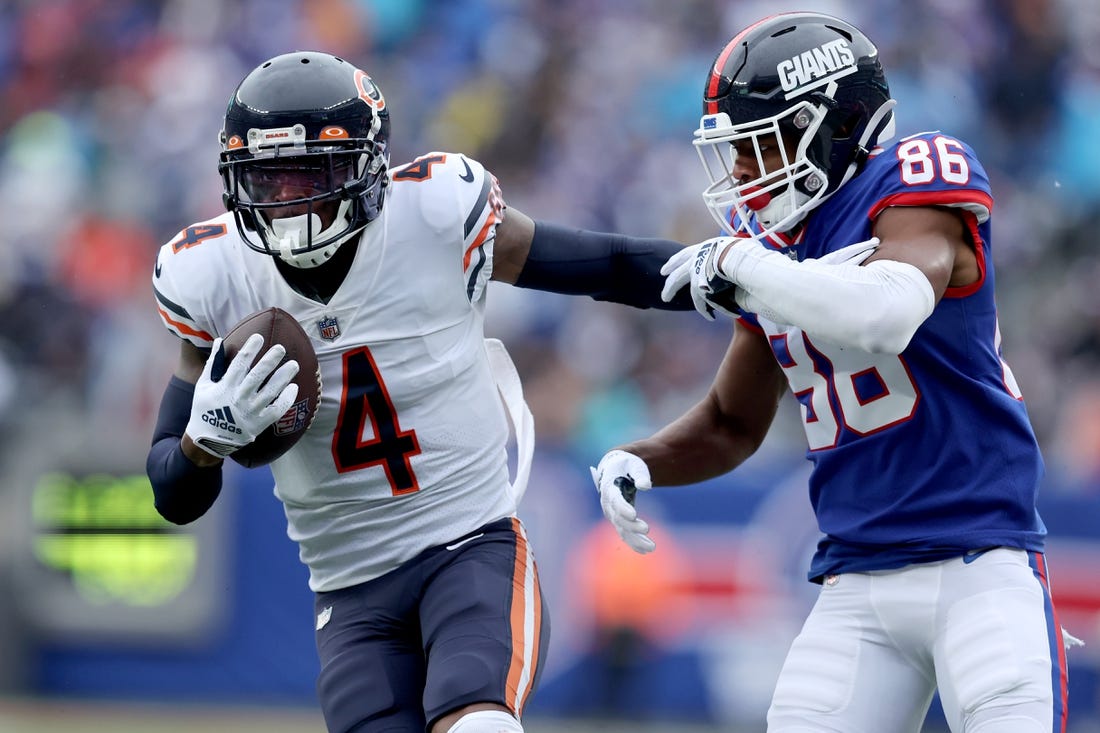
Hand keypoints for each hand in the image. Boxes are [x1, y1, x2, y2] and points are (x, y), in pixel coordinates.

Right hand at [185, 334, 300, 457]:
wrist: (208, 440)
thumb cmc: (205, 408)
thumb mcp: (203, 386)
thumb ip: (213, 364)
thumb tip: (218, 341)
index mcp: (224, 388)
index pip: (239, 364)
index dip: (249, 350)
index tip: (259, 337)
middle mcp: (238, 399)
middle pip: (257, 377)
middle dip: (269, 361)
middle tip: (281, 348)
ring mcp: (250, 412)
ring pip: (270, 392)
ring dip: (283, 377)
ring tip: (294, 364)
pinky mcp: (260, 424)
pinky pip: (277, 410)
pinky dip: (286, 399)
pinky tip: (293, 387)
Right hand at [589, 449, 655, 552]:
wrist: (617, 469)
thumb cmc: (627, 465)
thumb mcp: (635, 465)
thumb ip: (640, 474)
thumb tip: (646, 486)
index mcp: (610, 489)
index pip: (615, 501)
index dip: (623, 508)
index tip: (634, 515)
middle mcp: (608, 504)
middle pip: (618, 519)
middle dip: (632, 526)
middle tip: (647, 528)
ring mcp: (613, 514)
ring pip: (622, 531)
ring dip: (636, 540)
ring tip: (652, 547)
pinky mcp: (620, 521)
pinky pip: (626, 534)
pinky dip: (635, 543)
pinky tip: (646, 550)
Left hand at [660, 238, 740, 319]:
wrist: (733, 255)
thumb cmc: (738, 249)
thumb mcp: (729, 247)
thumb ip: (726, 254)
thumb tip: (732, 261)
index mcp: (700, 250)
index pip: (683, 256)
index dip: (673, 263)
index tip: (664, 271)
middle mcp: (694, 263)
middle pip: (676, 278)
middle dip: (669, 288)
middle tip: (664, 298)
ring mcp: (696, 277)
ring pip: (693, 296)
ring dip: (698, 307)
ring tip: (706, 316)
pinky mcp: (700, 289)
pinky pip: (704, 304)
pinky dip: (710, 311)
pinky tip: (712, 317)